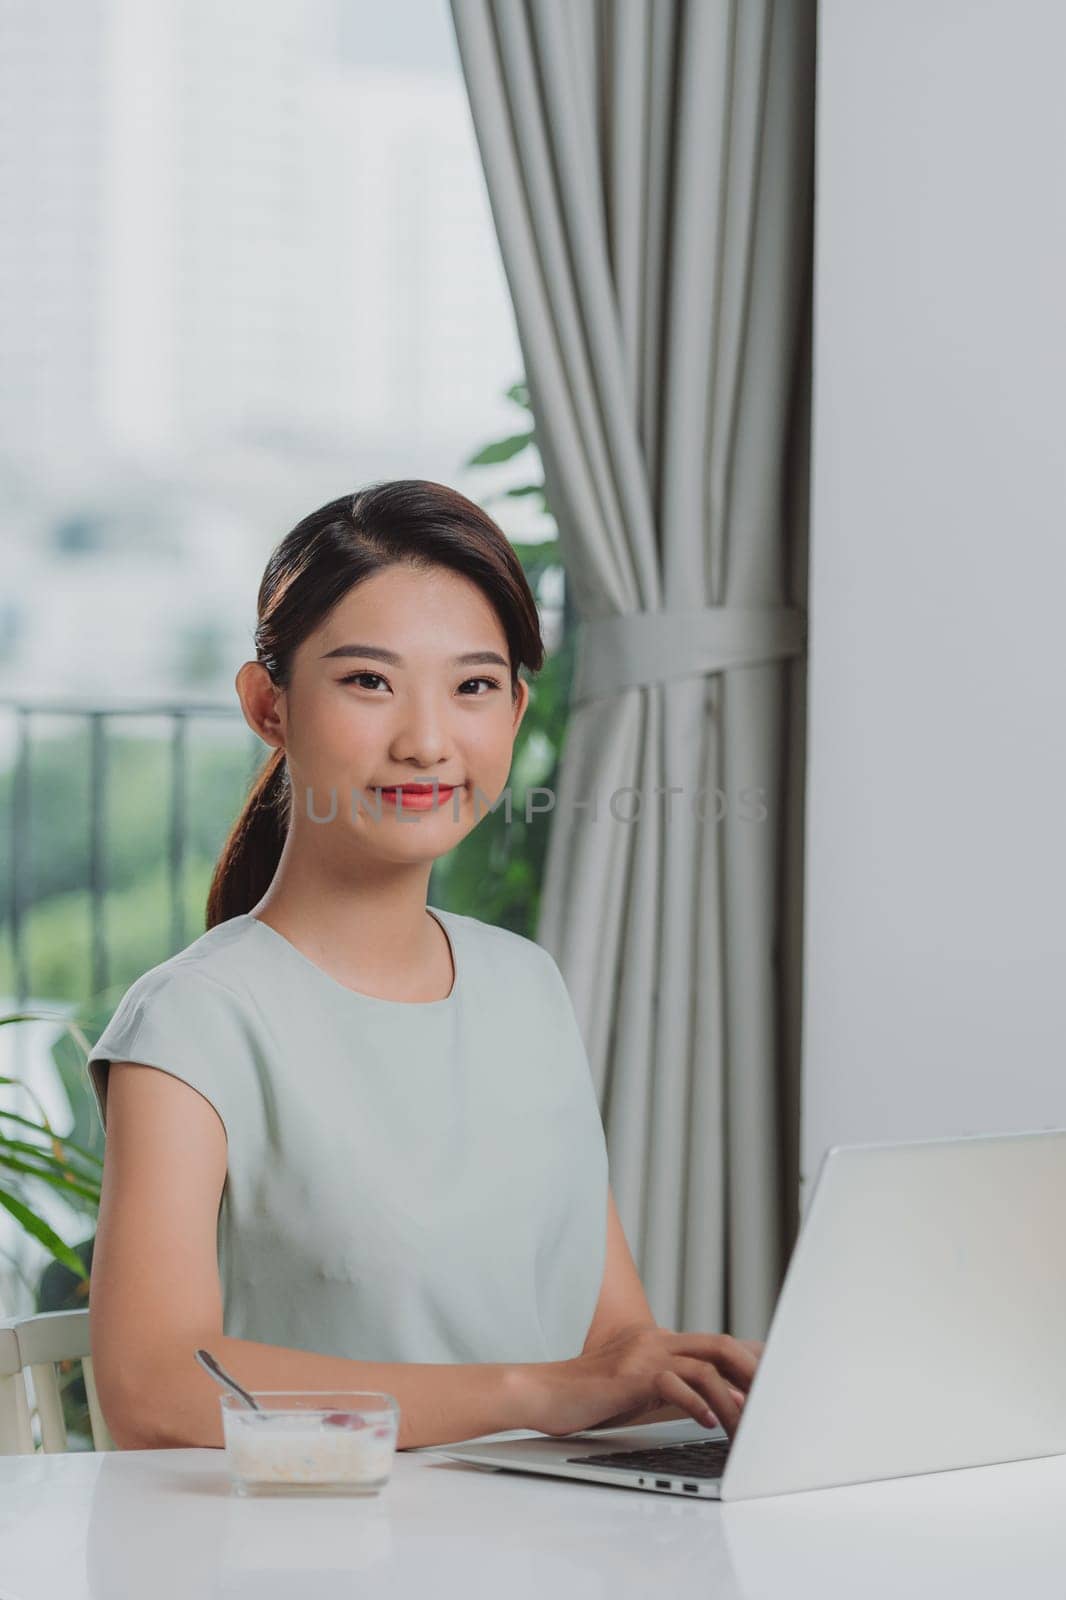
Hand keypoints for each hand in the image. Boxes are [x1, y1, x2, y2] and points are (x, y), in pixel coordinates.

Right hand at [524, 1325, 762, 1439]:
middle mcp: (656, 1340)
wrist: (544, 1392)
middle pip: (720, 1346)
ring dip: (730, 1400)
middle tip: (772, 1404)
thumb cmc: (591, 1397)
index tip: (773, 1387)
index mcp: (661, 1341)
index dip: (749, 1363)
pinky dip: (696, 1404)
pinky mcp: (630, 1375)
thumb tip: (724, 1405)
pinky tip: (708, 1423)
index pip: (716, 1346)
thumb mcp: (641, 1389)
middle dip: (751, 1374)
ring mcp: (644, 1354)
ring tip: (744, 1429)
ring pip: (704, 1367)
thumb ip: (677, 1389)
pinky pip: (673, 1383)